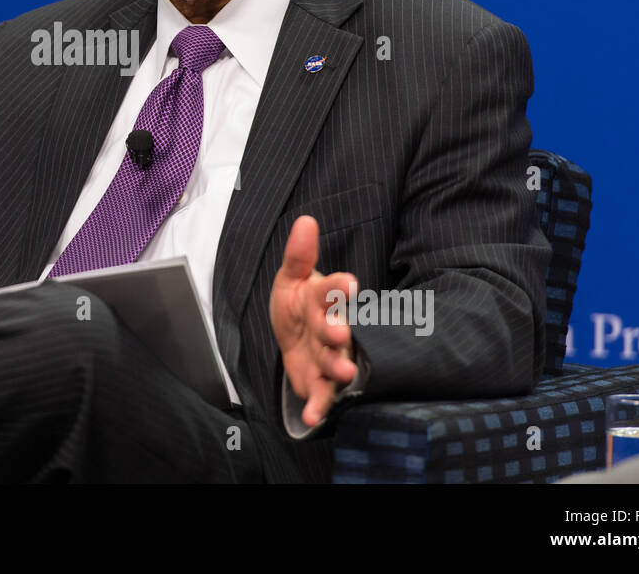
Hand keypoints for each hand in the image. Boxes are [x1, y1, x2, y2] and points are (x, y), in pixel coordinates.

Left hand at [269, 215, 358, 428]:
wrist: (294, 336)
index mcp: (322, 298)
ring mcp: (327, 356)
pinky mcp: (319, 381)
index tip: (347, 283)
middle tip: (341, 333)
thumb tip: (305, 221)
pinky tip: (313, 417)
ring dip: (339, 366)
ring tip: (344, 371)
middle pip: (336, 329)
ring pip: (335, 361)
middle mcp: (331, 327)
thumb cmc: (298, 304)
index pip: (331, 289)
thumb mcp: (290, 277)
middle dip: (338, 331)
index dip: (339, 286)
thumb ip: (299, 254)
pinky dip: (319, 407)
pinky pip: (321, 394)